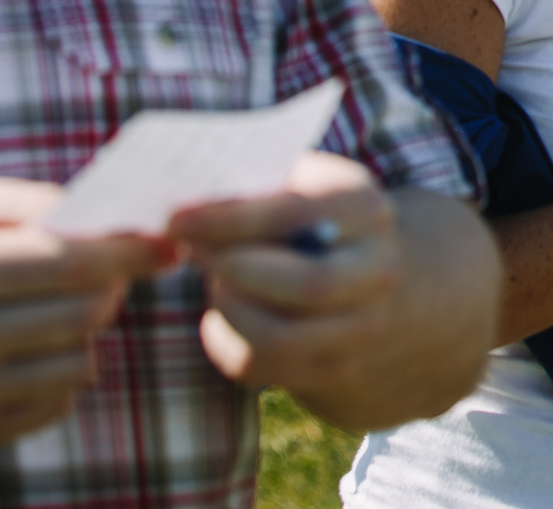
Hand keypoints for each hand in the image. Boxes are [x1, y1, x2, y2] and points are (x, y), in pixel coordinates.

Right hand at [0, 174, 166, 448]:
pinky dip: (62, 373)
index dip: (133, 250)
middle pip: (86, 315)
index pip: (74, 262)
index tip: (169, 243)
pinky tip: (36, 346)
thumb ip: (30, 200)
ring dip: (88, 331)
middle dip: (113, 287)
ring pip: (79, 363)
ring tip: (64, 306)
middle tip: (108, 270)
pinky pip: (54, 404)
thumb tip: (110, 210)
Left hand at [168, 152, 409, 393]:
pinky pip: (259, 366)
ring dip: (229, 308)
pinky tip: (224, 314)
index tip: (175, 219)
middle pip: (308, 285)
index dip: (231, 218)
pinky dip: (224, 341)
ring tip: (216, 281)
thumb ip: (253, 190)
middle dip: (237, 271)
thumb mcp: (298, 184)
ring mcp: (362, 327)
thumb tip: (183, 214)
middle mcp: (377, 271)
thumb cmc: (313, 215)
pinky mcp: (332, 368)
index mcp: (366, 209)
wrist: (374, 270)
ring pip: (278, 337)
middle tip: (195, 252)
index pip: (297, 214)